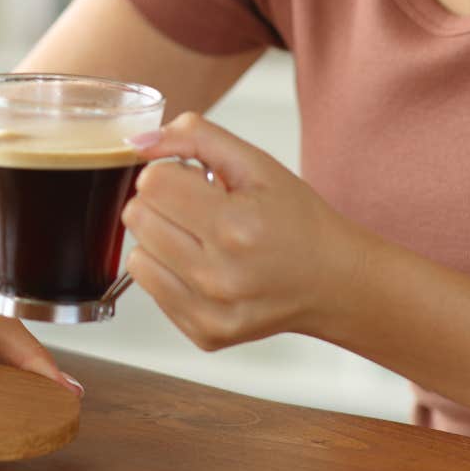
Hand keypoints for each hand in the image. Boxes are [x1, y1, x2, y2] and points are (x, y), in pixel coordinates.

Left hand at [123, 112, 372, 349]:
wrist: (333, 281)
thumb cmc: (297, 221)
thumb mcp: (257, 163)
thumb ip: (197, 136)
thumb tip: (140, 140)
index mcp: (234, 225)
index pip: (152, 182)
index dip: (169, 172)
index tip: (193, 180)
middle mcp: (219, 275)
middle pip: (138, 217)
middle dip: (162, 203)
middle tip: (199, 209)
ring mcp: (210, 311)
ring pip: (136, 255)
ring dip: (160, 239)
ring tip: (201, 238)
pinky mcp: (204, 333)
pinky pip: (150, 289)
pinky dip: (168, 272)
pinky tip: (204, 266)